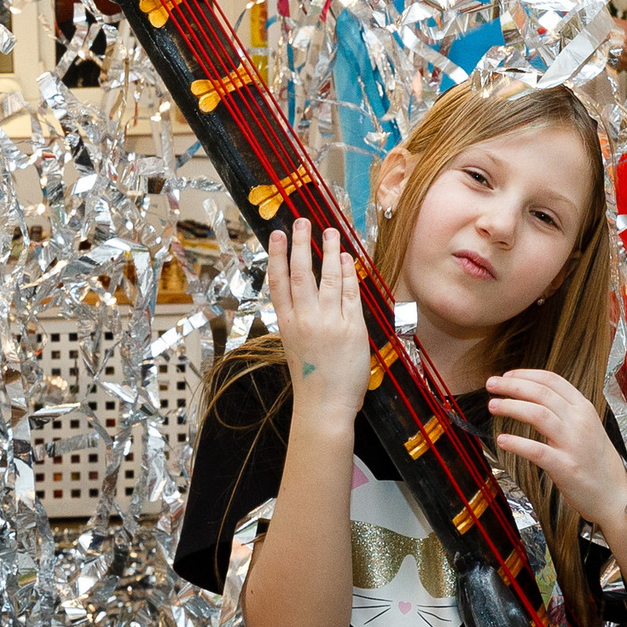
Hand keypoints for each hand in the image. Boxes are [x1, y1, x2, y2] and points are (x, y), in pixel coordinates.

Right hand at [269, 219, 369, 422]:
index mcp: (286, 324)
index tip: (276, 235)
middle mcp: (305, 319)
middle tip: (300, 221)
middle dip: (300, 244)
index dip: (277, 256)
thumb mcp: (295, 347)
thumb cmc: (311, 381)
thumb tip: (306, 299)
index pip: (279, 283)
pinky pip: (349, 292)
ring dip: (328, 251)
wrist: (324, 406)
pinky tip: (346, 258)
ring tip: (329, 231)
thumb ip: (299, 322)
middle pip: (301, 273)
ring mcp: (328, 321)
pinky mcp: (351, 327)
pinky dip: (347, 273)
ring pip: (327, 277)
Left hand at [486, 368, 626, 526]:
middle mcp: (579, 422)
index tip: (507, 375)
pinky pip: (536, 450)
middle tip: (491, 385)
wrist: (614, 495)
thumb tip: (532, 398)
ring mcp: (573, 444)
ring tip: (493, 406)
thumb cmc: (596, 462)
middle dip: (512, 386)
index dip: (526, 375)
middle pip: (541, 394)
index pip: (553, 381)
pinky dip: (516, 443)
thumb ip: (564, 412)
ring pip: (538, 415)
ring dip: (511, 407)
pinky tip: (502, 440)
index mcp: (584, 409)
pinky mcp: (565, 467)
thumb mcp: (586, 428)